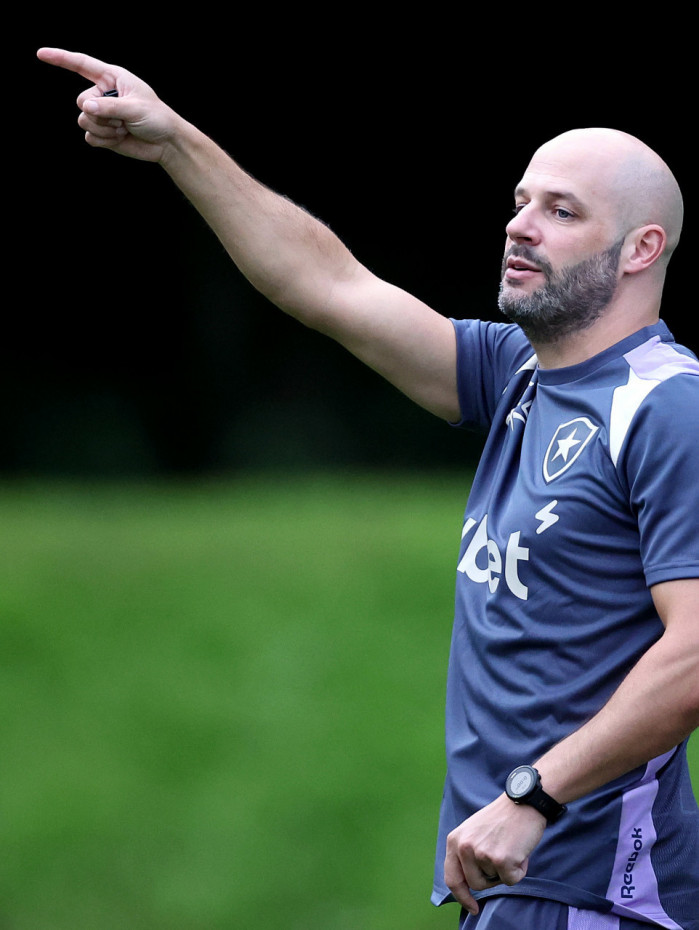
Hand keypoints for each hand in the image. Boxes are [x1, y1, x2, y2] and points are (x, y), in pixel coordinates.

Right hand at [36, 48, 178, 161]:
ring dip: (104, 128)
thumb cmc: (156, 118)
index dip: (60, 58)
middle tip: (123, 119)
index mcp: (113, 78)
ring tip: (123, 128)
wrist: (166, 143)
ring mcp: (102, 114)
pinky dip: (104, 140)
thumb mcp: (135, 107)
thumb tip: (85, 108)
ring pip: (83, 120)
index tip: (40, 54)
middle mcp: (104, 94)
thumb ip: (109, 106)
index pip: (82, 64)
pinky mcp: (103, 133)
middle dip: (100, 114)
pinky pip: (89, 137)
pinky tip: (120, 138)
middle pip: (81, 101)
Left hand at [443, 793, 545, 914]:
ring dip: (506, 870)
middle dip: (490, 878)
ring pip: (495, 882)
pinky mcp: (501, 859)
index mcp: (455, 840)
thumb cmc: (501, 818)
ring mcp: (482, 853)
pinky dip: (519, 870)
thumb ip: (466, 854)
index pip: (452, 878)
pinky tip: (520, 850)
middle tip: (501, 856)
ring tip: (510, 846)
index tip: (472, 907)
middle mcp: (464, 847)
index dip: (461, 897)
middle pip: (475, 884)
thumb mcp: (473, 832)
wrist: (523, 802)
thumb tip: (466, 883)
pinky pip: (511, 880)